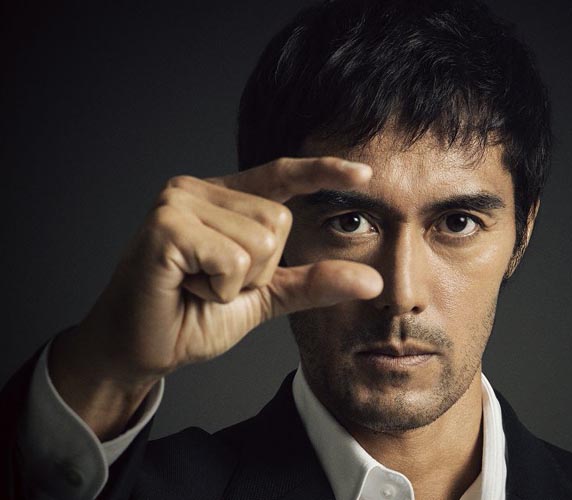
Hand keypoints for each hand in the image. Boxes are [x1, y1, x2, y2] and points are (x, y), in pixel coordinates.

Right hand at [49, 157, 382, 437]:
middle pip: (278, 221)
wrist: (140, 351)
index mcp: (222, 198)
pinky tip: (183, 288)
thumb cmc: (193, 318)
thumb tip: (374, 282)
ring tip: (195, 285)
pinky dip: (218, 288)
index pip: (281, 175)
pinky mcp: (167, 225)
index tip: (365, 174)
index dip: (323, 172)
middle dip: (258, 271)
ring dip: (236, 282)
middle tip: (211, 284)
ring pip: (260, 242)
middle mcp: (198, 189)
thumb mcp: (265, 297)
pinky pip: (233, 259)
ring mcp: (179, 202)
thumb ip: (313, 283)